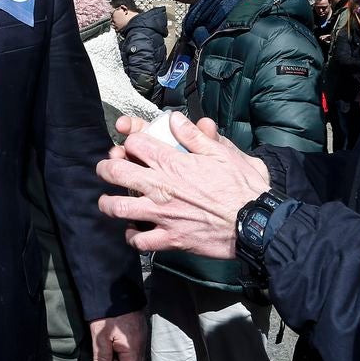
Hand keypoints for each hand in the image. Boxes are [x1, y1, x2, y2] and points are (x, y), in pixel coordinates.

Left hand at [89, 310, 146, 360]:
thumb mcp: (100, 338)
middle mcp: (140, 348)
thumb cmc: (107, 312)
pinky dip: (120, 357)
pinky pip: (131, 354)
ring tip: (105, 358)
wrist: (115, 288)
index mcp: (133, 351)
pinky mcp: (137, 336)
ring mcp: (140, 342)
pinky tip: (109, 352)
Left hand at [97, 112, 270, 257]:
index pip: (136, 144)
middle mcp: (161, 187)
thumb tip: (175, 119)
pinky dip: (132, 237)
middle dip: (106, 168)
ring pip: (119, 208)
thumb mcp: (222, 152)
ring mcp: (162, 215)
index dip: (130, 140)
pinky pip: (140, 241)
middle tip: (105, 168)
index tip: (131, 145)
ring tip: (107, 201)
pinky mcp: (170, 239)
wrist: (254, 222)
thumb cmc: (242, 186)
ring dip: (108, 203)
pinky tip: (133, 232)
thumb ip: (195, 135)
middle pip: (117, 172)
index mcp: (173, 163)